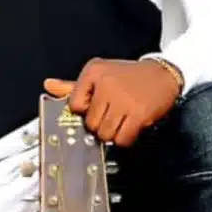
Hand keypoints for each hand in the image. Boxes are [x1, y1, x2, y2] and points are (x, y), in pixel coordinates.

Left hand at [43, 58, 181, 147]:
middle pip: (90, 123)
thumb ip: (73, 86)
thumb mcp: (101, 74)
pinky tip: (131, 126)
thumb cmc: (129, 76)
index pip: (75, 106)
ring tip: (122, 120)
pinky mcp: (138, 114)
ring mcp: (122, 100)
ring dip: (113, 133)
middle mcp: (106, 84)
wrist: (163, 74)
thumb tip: (48, 85)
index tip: (97, 108)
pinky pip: (122, 139)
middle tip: (113, 114)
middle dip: (101, 124)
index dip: (86, 111)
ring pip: (104, 134)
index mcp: (93, 72)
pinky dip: (126, 138)